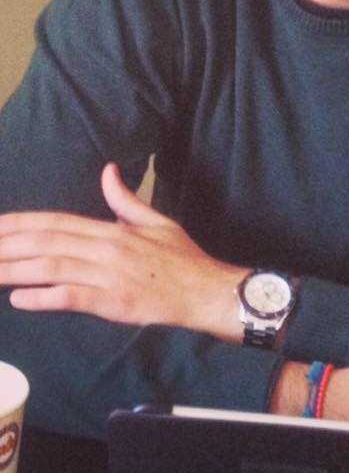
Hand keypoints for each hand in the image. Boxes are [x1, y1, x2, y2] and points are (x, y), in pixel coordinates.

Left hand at [0, 162, 246, 339]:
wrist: (206, 290)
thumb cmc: (182, 259)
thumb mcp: (157, 221)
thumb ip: (126, 200)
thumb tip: (108, 171)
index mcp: (113, 229)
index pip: (56, 221)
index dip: (20, 223)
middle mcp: (107, 248)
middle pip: (46, 241)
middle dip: (6, 244)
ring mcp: (109, 275)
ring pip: (52, 267)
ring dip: (13, 270)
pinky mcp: (114, 301)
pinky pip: (73, 297)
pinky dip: (44, 297)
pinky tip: (20, 299)